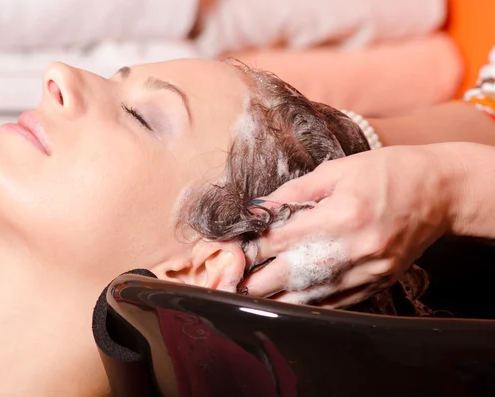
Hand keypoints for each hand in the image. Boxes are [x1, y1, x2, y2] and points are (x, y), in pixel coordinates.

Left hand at [240, 145, 454, 307]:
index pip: (280, 239)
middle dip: (254, 280)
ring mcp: (366, 272)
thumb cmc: (387, 173)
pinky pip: (334, 305)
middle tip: (230, 281)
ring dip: (276, 300)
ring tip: (250, 298)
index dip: (249, 248)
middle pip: (288, 276)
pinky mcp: (375, 284)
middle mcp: (352, 249)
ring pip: (309, 299)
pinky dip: (307, 306)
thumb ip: (294, 192)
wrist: (439, 193)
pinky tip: (287, 304)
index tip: (230, 252)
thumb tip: (259, 209)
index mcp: (340, 215)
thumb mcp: (338, 170)